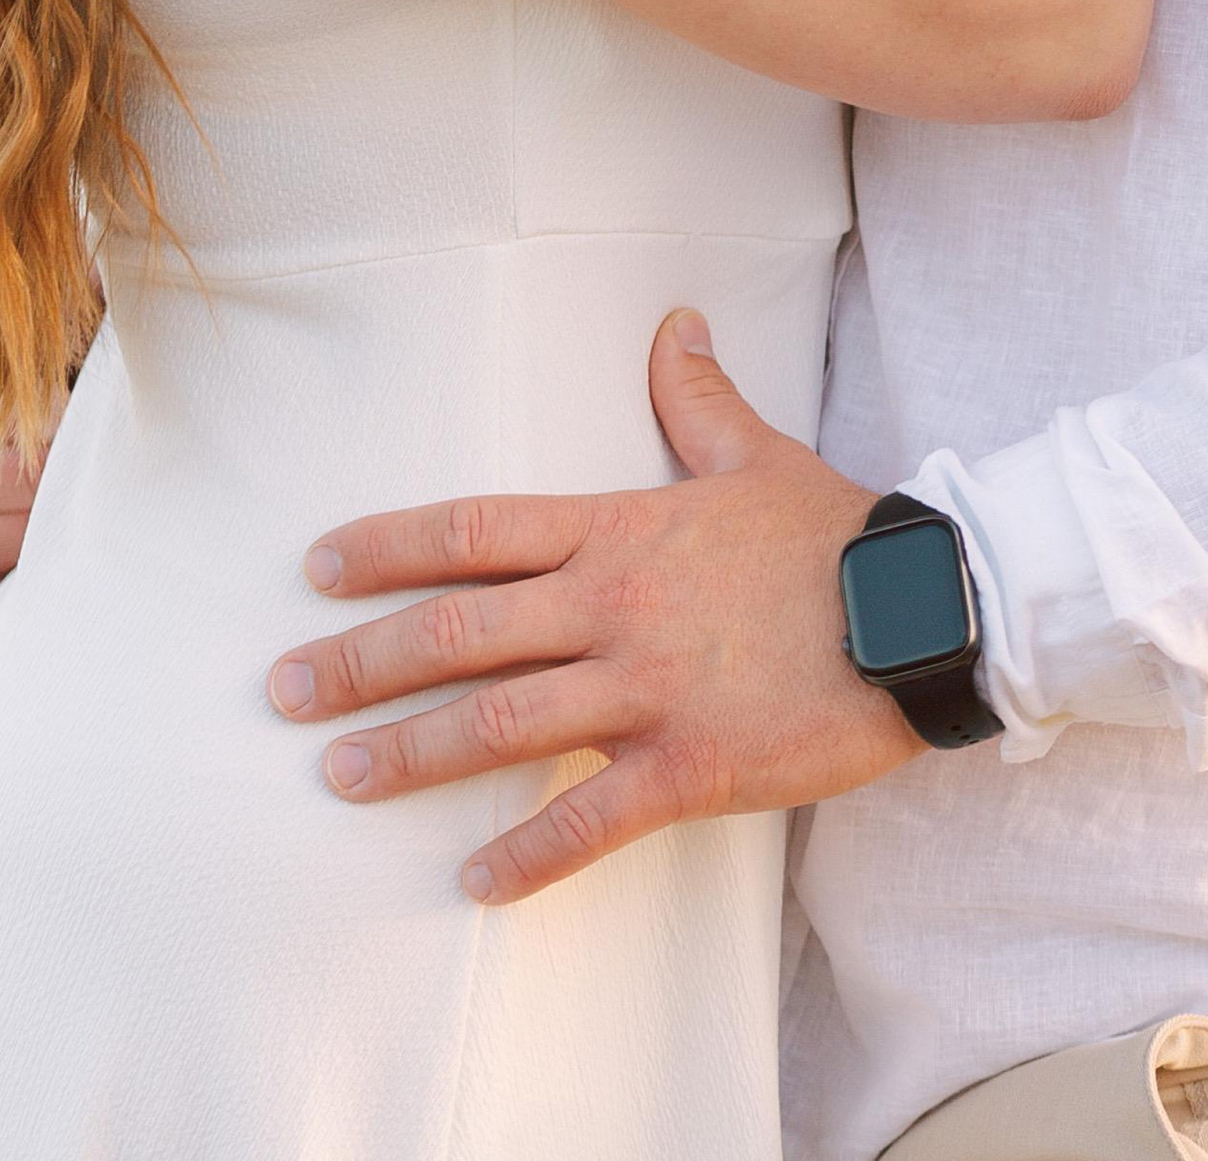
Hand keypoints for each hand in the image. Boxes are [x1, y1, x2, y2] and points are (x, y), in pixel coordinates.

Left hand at [267, 313, 923, 904]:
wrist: (921, 611)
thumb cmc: (833, 534)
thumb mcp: (754, 455)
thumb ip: (696, 398)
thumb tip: (675, 323)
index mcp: (621, 531)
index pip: (478, 533)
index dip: (392, 548)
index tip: (320, 569)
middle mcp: (614, 607)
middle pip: (462, 631)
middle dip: (364, 661)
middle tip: (286, 690)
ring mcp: (648, 689)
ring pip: (502, 724)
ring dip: (411, 753)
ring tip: (339, 777)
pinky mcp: (691, 764)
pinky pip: (590, 818)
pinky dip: (528, 855)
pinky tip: (476, 883)